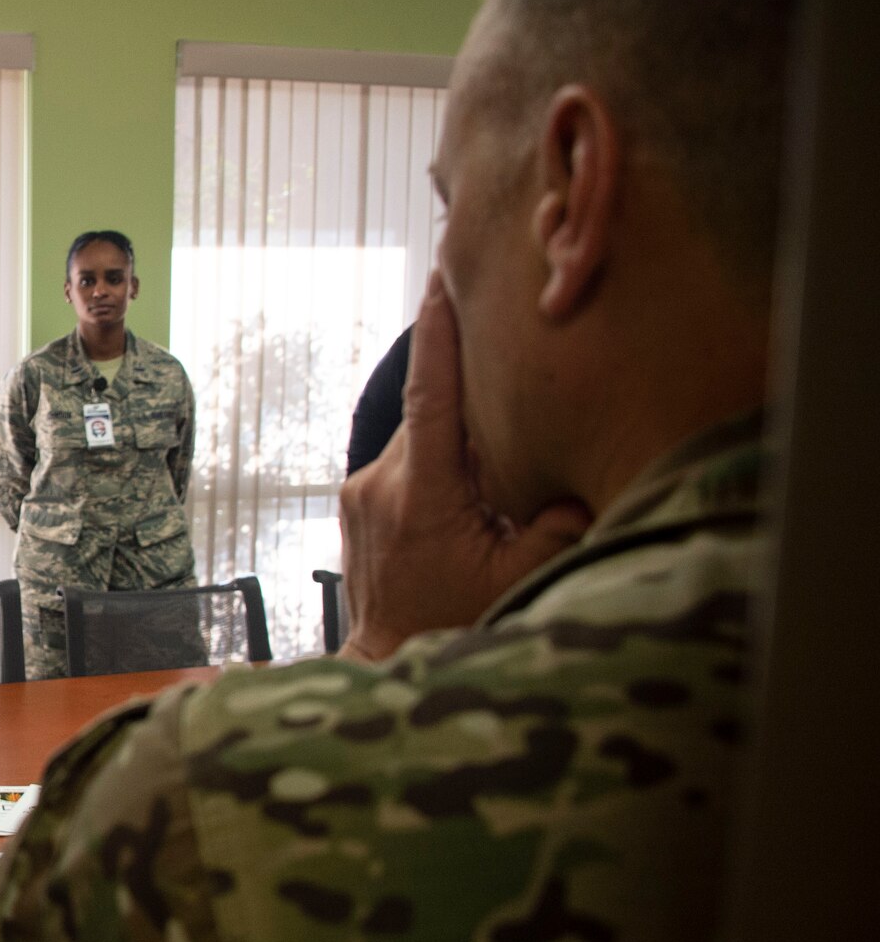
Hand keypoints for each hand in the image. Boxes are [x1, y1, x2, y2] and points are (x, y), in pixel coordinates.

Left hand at [338, 275, 591, 661]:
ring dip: (457, 437)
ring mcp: (362, 490)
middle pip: (434, 412)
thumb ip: (556, 524)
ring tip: (495, 454)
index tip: (444, 281)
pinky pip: (406, 459)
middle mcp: (382, 481)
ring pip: (419, 435)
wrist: (387, 660)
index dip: (438, 334)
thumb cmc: (453, 622)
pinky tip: (467, 485)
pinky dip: (438, 459)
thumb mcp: (517, 577)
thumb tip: (585, 475)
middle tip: (512, 366)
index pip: (430, 394)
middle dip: (473, 396)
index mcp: (420, 493)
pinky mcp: (356, 500)